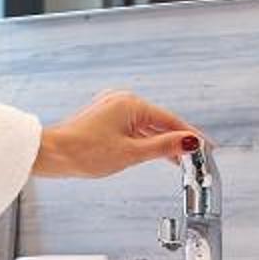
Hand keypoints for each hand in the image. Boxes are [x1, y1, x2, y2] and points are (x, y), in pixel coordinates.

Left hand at [34, 91, 201, 180]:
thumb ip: (164, 147)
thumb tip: (189, 142)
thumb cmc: (83, 152)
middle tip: (196, 157)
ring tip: (178, 159)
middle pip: (160, 121)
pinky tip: (153, 151)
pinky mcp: (104, 116)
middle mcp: (123, 100)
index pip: (171, 120)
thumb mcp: (131, 153)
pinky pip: (133, 126)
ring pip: (146, 125)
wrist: (52, 154)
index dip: (190, 136)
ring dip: (161, 141)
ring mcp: (112, 107)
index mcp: (132, 103)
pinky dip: (145, 139)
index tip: (206, 147)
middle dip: (178, 139)